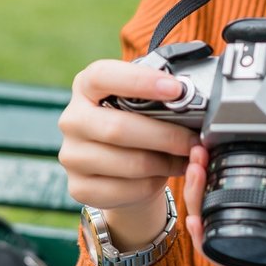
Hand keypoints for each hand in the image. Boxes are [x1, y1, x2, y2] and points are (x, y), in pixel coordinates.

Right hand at [59, 59, 198, 248]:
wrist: (117, 169)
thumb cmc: (135, 126)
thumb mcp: (141, 103)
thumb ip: (157, 95)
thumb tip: (192, 98)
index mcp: (85, 86)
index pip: (103, 76)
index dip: (140, 81)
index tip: (176, 89)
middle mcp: (72, 119)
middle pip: (118, 128)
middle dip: (166, 135)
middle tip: (194, 140)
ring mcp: (71, 156)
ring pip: (128, 163)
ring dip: (165, 162)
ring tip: (186, 158)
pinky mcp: (79, 187)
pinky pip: (126, 189)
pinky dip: (153, 184)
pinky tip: (165, 174)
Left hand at [179, 147, 265, 265]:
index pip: (238, 255)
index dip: (209, 241)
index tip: (197, 214)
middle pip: (216, 224)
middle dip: (197, 194)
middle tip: (197, 160)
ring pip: (217, 203)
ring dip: (201, 179)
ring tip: (199, 150)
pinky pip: (232, 184)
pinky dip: (216, 167)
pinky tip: (211, 147)